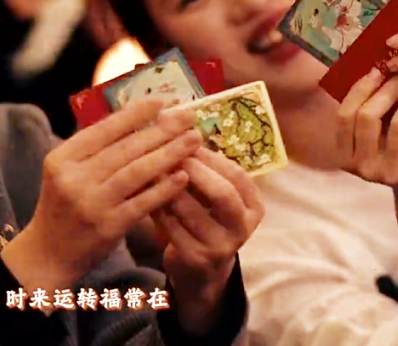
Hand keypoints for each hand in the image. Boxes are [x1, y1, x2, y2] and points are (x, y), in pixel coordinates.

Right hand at [2, 99, 202, 290]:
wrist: (48, 255)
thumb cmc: (65, 207)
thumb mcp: (67, 173)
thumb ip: (95, 149)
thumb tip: (139, 118)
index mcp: (61, 159)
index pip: (104, 129)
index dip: (135, 114)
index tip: (162, 102)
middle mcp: (73, 179)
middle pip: (125, 148)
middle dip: (161, 130)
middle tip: (188, 118)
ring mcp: (91, 204)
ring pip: (137, 171)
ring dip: (170, 153)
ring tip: (193, 140)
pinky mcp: (108, 227)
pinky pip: (143, 202)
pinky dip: (165, 188)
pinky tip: (183, 176)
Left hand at [152, 148, 263, 334]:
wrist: (202, 270)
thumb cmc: (206, 218)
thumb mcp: (216, 195)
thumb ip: (206, 168)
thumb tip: (179, 128)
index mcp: (254, 206)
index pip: (236, 175)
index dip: (211, 156)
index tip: (187, 140)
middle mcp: (243, 227)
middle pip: (223, 193)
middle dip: (195, 170)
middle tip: (171, 154)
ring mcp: (221, 247)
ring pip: (192, 210)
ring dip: (169, 186)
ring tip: (151, 167)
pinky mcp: (197, 260)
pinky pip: (172, 228)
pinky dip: (158, 207)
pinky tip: (144, 193)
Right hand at [336, 70, 397, 196]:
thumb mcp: (376, 137)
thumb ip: (369, 110)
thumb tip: (374, 66)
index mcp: (345, 157)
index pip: (344, 116)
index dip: (359, 89)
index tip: (377, 69)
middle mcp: (364, 168)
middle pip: (368, 116)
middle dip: (387, 88)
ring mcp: (391, 173)